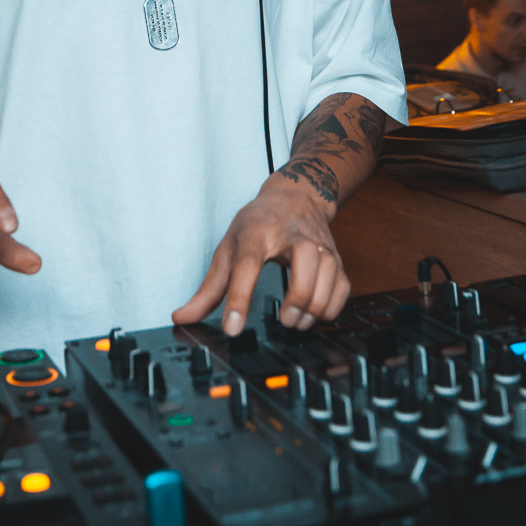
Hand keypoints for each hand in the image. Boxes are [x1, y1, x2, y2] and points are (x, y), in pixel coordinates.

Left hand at [172, 179, 348, 336]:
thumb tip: (182, 317)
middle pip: (304, 264)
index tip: (233, 328)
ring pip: (329, 275)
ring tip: (296, 321)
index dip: (239, 298)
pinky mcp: (336, 257)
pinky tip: (315, 314)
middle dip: (297, 300)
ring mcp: (319, 245)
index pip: (247, 264)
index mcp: (257, 232)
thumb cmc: (258, 223)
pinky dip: (332, 306)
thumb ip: (208, 288)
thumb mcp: (228, 248)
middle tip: (283, 321)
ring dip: (314, 307)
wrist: (295, 197)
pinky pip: (343, 286)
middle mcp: (293, 235)